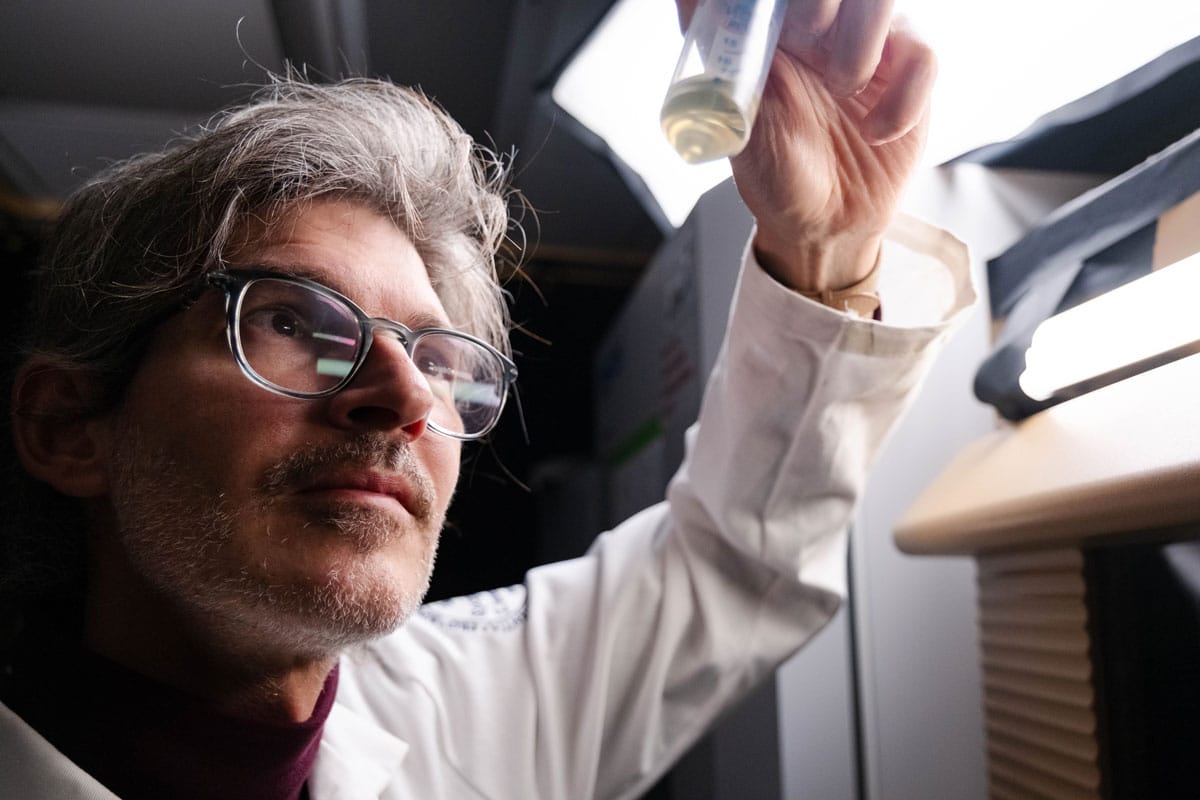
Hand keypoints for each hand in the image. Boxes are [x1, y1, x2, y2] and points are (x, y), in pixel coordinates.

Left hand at [676, 0, 935, 292]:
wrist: (826, 224)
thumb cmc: (776, 174)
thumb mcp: (739, 124)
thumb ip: (728, 68)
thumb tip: (690, 10)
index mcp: (770, 32)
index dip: (770, 0)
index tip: (783, 28)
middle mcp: (819, 27)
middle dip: (821, 2)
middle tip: (810, 32)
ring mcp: (868, 44)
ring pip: (879, 1)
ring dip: (860, 43)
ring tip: (844, 91)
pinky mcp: (909, 69)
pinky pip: (923, 54)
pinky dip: (901, 99)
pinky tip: (876, 132)